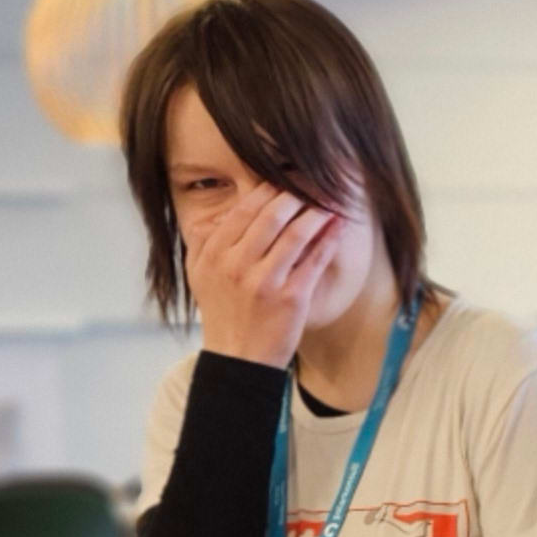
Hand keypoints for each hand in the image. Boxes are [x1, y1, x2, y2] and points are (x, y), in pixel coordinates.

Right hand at [185, 178, 352, 366]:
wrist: (238, 359)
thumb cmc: (222, 315)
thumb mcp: (198, 277)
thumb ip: (200, 243)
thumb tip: (209, 215)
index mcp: (215, 255)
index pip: (244, 210)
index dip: (268, 189)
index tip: (283, 177)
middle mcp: (237, 265)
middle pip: (272, 216)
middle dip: (295, 194)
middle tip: (310, 183)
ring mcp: (265, 282)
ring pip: (297, 234)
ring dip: (316, 213)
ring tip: (328, 202)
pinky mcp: (292, 298)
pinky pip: (315, 260)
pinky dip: (329, 239)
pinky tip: (338, 226)